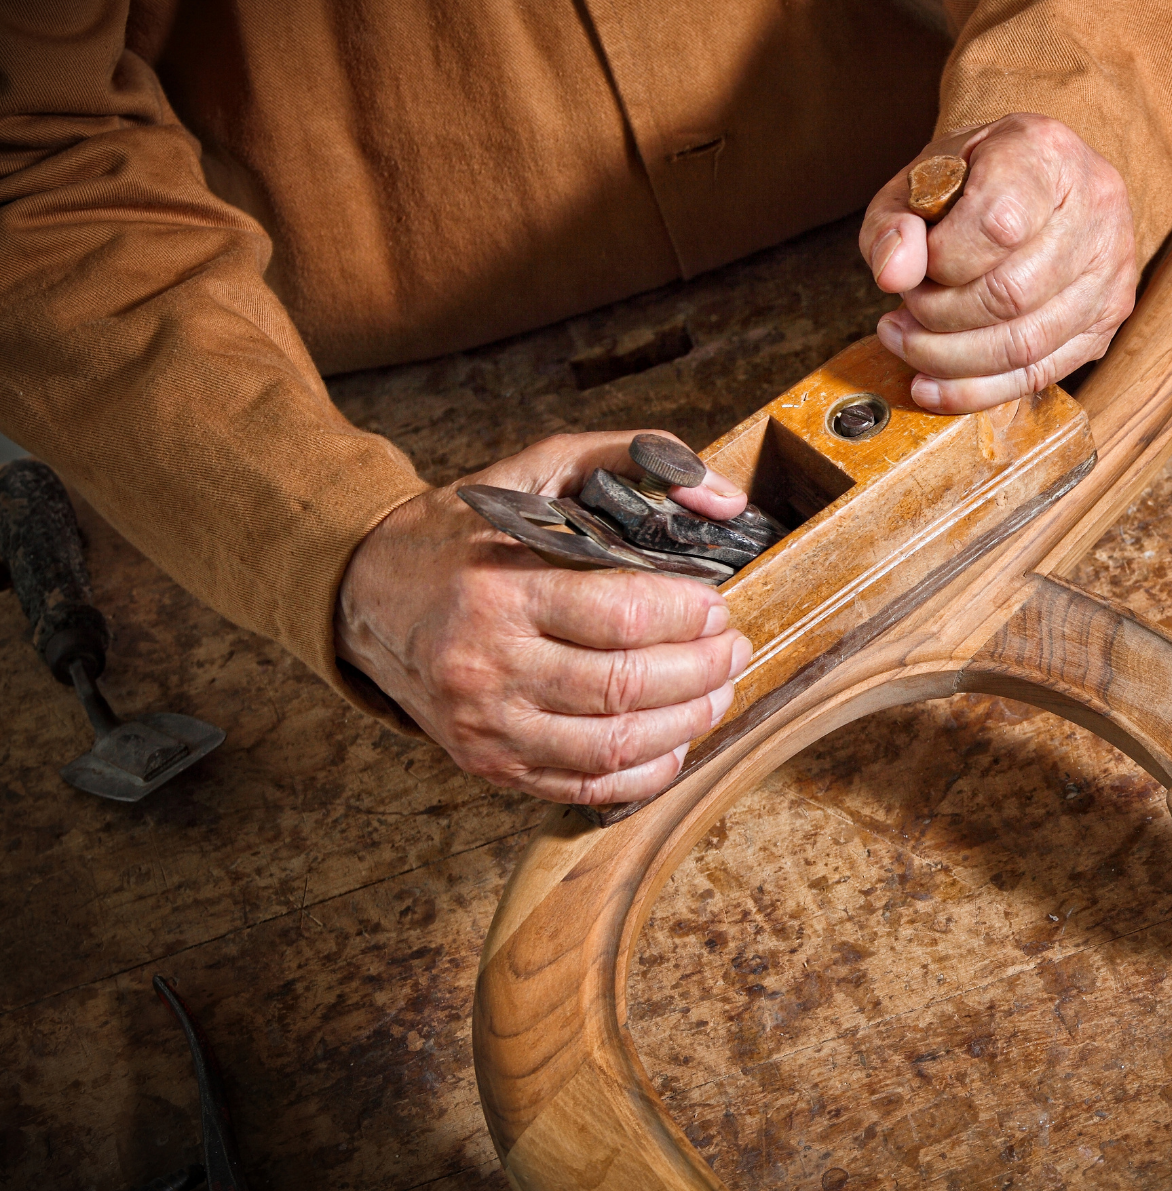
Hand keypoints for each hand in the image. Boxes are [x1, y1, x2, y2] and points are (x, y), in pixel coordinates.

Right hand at [334, 432, 753, 804]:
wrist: (363, 594)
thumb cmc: (461, 532)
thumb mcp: (536, 470)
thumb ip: (631, 460)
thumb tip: (726, 500)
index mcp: (498, 590)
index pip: (623, 615)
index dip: (690, 615)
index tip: (719, 605)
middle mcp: (486, 666)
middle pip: (626, 686)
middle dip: (703, 669)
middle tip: (733, 648)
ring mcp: (486, 725)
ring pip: (613, 745)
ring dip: (686, 723)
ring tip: (717, 692)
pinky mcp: (487, 764)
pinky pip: (584, 787)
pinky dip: (645, 773)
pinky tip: (675, 742)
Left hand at [859, 113, 1136, 413]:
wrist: (1035, 181)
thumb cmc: (974, 179)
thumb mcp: (919, 181)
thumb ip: (893, 222)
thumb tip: (893, 275)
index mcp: (1046, 153)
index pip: (997, 225)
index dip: (942, 259)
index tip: (917, 261)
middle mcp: (1096, 207)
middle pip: (1010, 294)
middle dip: (938, 316)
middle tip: (904, 309)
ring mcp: (1111, 269)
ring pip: (1024, 345)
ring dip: (949, 359)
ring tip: (908, 341)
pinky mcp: (1108, 320)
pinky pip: (1039, 374)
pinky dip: (975, 390)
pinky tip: (930, 384)